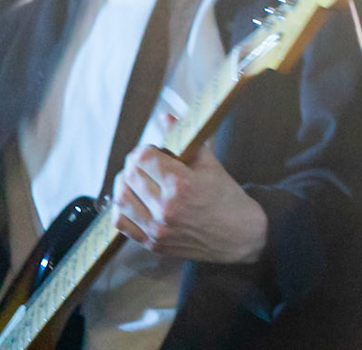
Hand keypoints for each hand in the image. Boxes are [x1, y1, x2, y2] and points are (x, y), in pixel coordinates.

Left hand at [113, 141, 267, 263]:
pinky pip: (123, 224)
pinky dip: (123, 209)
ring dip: (125, 185)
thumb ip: (186, 141)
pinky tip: (134, 201)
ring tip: (135, 180)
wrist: (240, 236)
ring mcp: (157, 228)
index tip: (151, 150)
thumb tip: (167, 117)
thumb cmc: (227, 198)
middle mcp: (165, 207)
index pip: (145, 158)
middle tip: (143, 162)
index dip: (145, 150)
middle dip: (134, 164)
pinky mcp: (153, 243)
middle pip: (130, 176)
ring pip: (122, 200)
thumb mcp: (211, 164)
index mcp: (181, 184)